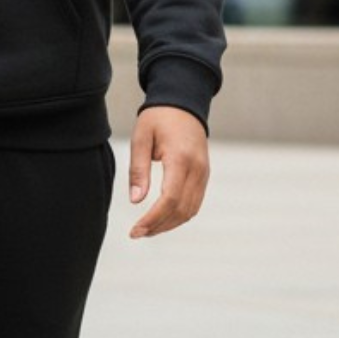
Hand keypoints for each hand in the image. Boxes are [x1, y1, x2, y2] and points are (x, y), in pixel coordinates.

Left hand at [127, 105, 209, 237]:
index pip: (170, 199)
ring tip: (147, 230)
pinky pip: (194, 203)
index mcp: (181, 159)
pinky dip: (179, 215)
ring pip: (190, 210)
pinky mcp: (204, 175)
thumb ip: (139, 170)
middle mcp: (197, 169)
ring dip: (169, 224)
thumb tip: (136, 200)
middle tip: (136, 233)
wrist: (183, 103)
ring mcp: (204, 173)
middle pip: (181, 210)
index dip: (153, 219)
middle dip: (159, 226)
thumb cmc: (158, 118)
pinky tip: (162, 219)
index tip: (135, 230)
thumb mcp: (141, 138)